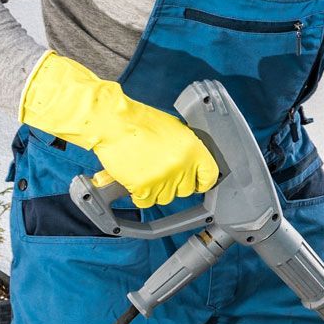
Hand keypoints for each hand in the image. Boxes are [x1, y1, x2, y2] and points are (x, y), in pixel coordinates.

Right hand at [19, 52, 218, 208]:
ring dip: (156, 189)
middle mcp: (182, 165)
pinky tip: (135, 180)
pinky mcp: (145, 187)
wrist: (113, 122)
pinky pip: (147, 202)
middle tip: (161, 172)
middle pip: (186, 190)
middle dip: (175, 184)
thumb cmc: (138, 121)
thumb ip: (186, 149)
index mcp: (193, 148)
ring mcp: (164, 178)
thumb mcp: (173, 129)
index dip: (202, 181)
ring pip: (166, 198)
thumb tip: (191, 163)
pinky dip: (140, 195)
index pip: (210, 176)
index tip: (197, 183)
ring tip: (145, 170)